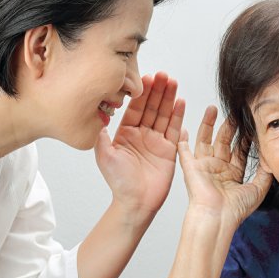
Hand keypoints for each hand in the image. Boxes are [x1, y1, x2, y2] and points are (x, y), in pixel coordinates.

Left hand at [95, 72, 184, 212]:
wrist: (136, 202)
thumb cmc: (119, 182)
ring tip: (173, 82)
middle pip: (151, 107)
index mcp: (126, 133)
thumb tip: (98, 114)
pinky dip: (178, 115)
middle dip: (157, 90)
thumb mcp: (104, 155)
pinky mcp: (170, 149)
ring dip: (169, 98)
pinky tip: (180, 101)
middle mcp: (142, 134)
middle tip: (163, 75)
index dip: (141, 93)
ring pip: (164, 114)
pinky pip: (174, 129)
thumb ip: (102, 134)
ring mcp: (157, 140)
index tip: (146, 78)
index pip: (135, 108)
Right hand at [178, 106, 271, 227]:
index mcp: (233, 174)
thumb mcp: (258, 189)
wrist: (218, 217)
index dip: (245, 137)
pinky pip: (184, 152)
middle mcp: (218, 169)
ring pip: (206, 140)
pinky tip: (182, 128)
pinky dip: (182, 141)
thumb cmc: (235, 209)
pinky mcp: (192, 168)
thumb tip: (271, 158)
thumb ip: (265, 173)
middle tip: (235, 112)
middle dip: (229, 126)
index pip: (240, 151)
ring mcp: (204, 167)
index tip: (250, 124)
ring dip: (208, 125)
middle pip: (224, 141)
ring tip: (212, 109)